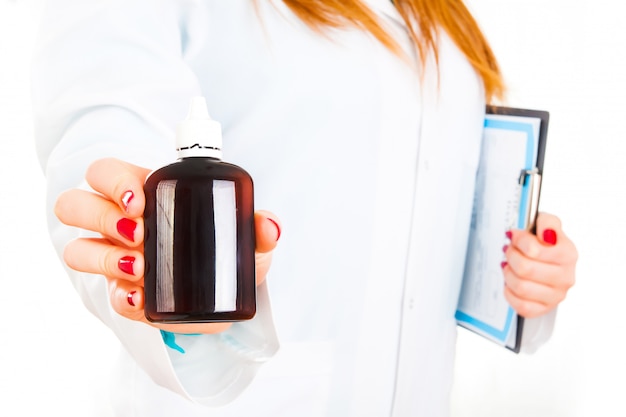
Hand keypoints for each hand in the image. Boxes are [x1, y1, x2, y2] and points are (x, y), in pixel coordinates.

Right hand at [55, 158, 280, 333]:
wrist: (226, 296)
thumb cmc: (229, 252)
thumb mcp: (247, 238)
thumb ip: (259, 227)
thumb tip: (268, 226)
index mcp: (146, 192)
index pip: (104, 172)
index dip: (111, 181)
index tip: (140, 202)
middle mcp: (120, 222)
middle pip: (74, 204)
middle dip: (100, 217)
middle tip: (139, 232)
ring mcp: (115, 258)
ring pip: (75, 249)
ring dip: (103, 257)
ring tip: (141, 267)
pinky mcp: (123, 292)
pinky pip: (105, 296)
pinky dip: (120, 297)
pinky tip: (141, 297)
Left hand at [502, 212, 576, 317]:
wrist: (548, 261)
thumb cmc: (546, 244)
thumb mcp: (549, 224)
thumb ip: (548, 222)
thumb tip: (546, 233)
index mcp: (568, 255)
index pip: (534, 250)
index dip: (518, 241)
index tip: (514, 236)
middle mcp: (565, 278)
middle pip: (525, 269)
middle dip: (511, 256)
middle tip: (509, 250)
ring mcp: (556, 296)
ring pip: (521, 287)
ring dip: (509, 274)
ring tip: (509, 265)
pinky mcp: (543, 309)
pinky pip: (521, 306)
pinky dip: (510, 293)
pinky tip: (511, 283)